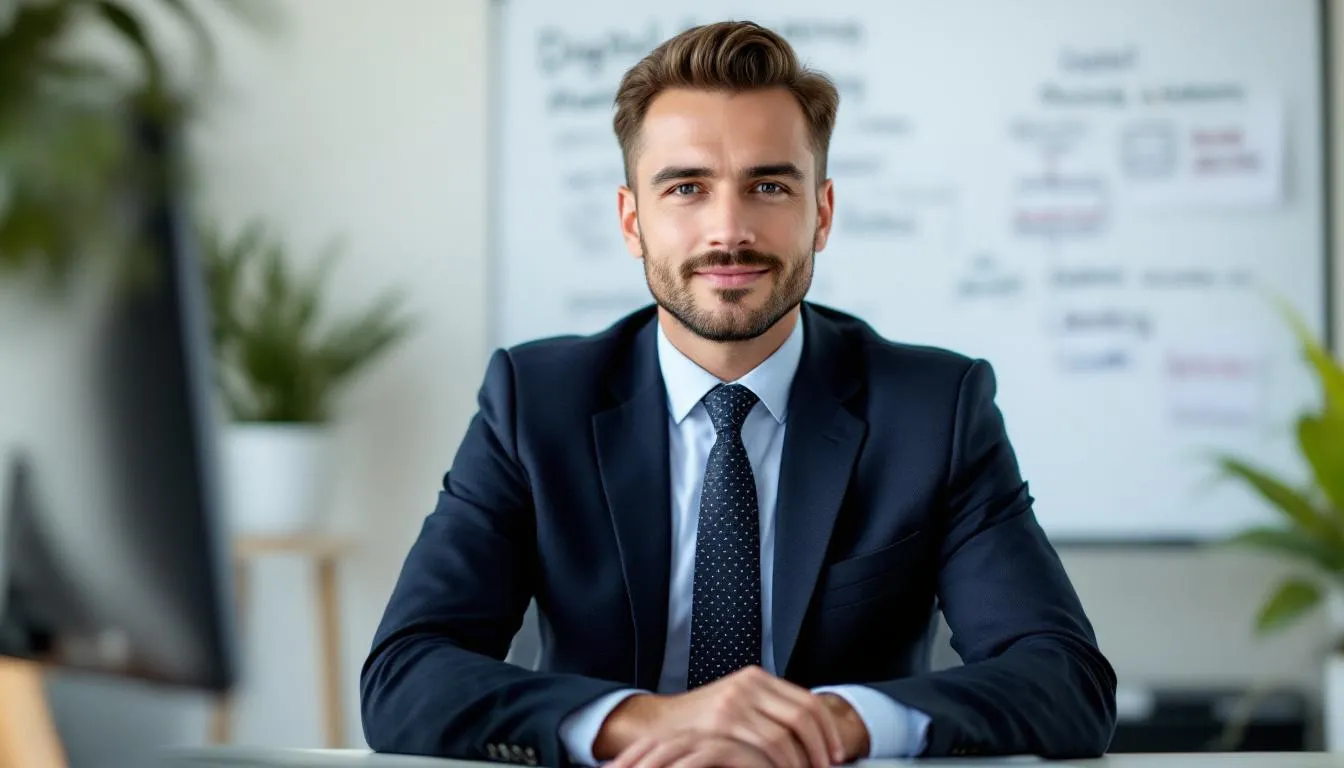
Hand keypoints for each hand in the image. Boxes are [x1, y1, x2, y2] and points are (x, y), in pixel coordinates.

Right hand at [594, 666, 844, 767]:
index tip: (837, 753)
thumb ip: (768, 712)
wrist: (656, 726)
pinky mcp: (721, 725)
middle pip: (802, 717)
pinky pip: (762, 748)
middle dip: (821, 748)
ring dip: (802, 761)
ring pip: (785, 735)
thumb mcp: (737, 706)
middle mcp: (747, 686)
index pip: (808, 702)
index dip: (828, 730)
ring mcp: (734, 704)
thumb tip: (813, 737)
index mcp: (756, 679)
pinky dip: (779, 765)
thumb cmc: (699, 724)